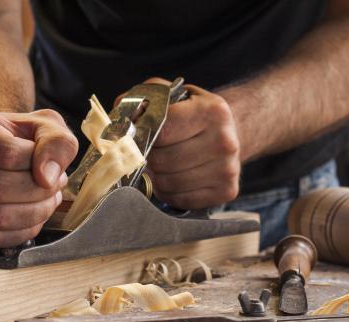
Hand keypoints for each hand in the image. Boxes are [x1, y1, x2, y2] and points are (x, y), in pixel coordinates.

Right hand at [0, 109, 77, 247]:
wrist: (5, 152)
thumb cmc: (23, 137)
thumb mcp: (47, 126)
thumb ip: (56, 143)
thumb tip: (48, 177)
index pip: (6, 154)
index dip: (37, 163)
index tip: (49, 163)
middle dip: (38, 191)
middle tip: (55, 185)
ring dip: (34, 212)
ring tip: (48, 199)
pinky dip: (23, 231)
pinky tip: (35, 215)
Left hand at [143, 78, 240, 208]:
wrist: (231, 131)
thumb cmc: (193, 114)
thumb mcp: (172, 96)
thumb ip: (142, 101)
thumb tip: (118, 121)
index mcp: (213, 112)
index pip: (162, 130)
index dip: (143, 135)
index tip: (137, 136)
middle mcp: (225, 141)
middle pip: (163, 160)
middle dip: (148, 158)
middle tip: (147, 153)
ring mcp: (228, 169)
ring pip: (169, 183)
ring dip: (156, 177)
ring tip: (160, 166)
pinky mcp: (226, 191)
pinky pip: (180, 199)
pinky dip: (169, 192)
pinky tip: (173, 178)